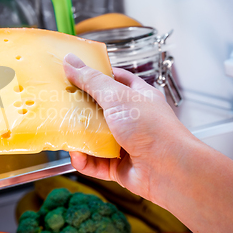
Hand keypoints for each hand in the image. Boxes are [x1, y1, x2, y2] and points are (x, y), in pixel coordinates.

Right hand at [63, 53, 194, 200]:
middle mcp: (133, 120)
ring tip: (68, 134)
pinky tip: (78, 156)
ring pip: (95, 138)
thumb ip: (92, 80)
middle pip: (100, 110)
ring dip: (80, 138)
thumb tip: (71, 62)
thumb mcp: (118, 96)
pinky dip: (84, 160)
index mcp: (138, 97)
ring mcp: (125, 143)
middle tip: (63, 106)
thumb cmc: (153, 129)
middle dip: (81, 110)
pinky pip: (95, 162)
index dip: (96, 76)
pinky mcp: (119, 166)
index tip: (75, 74)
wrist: (170, 170)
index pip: (115, 80)